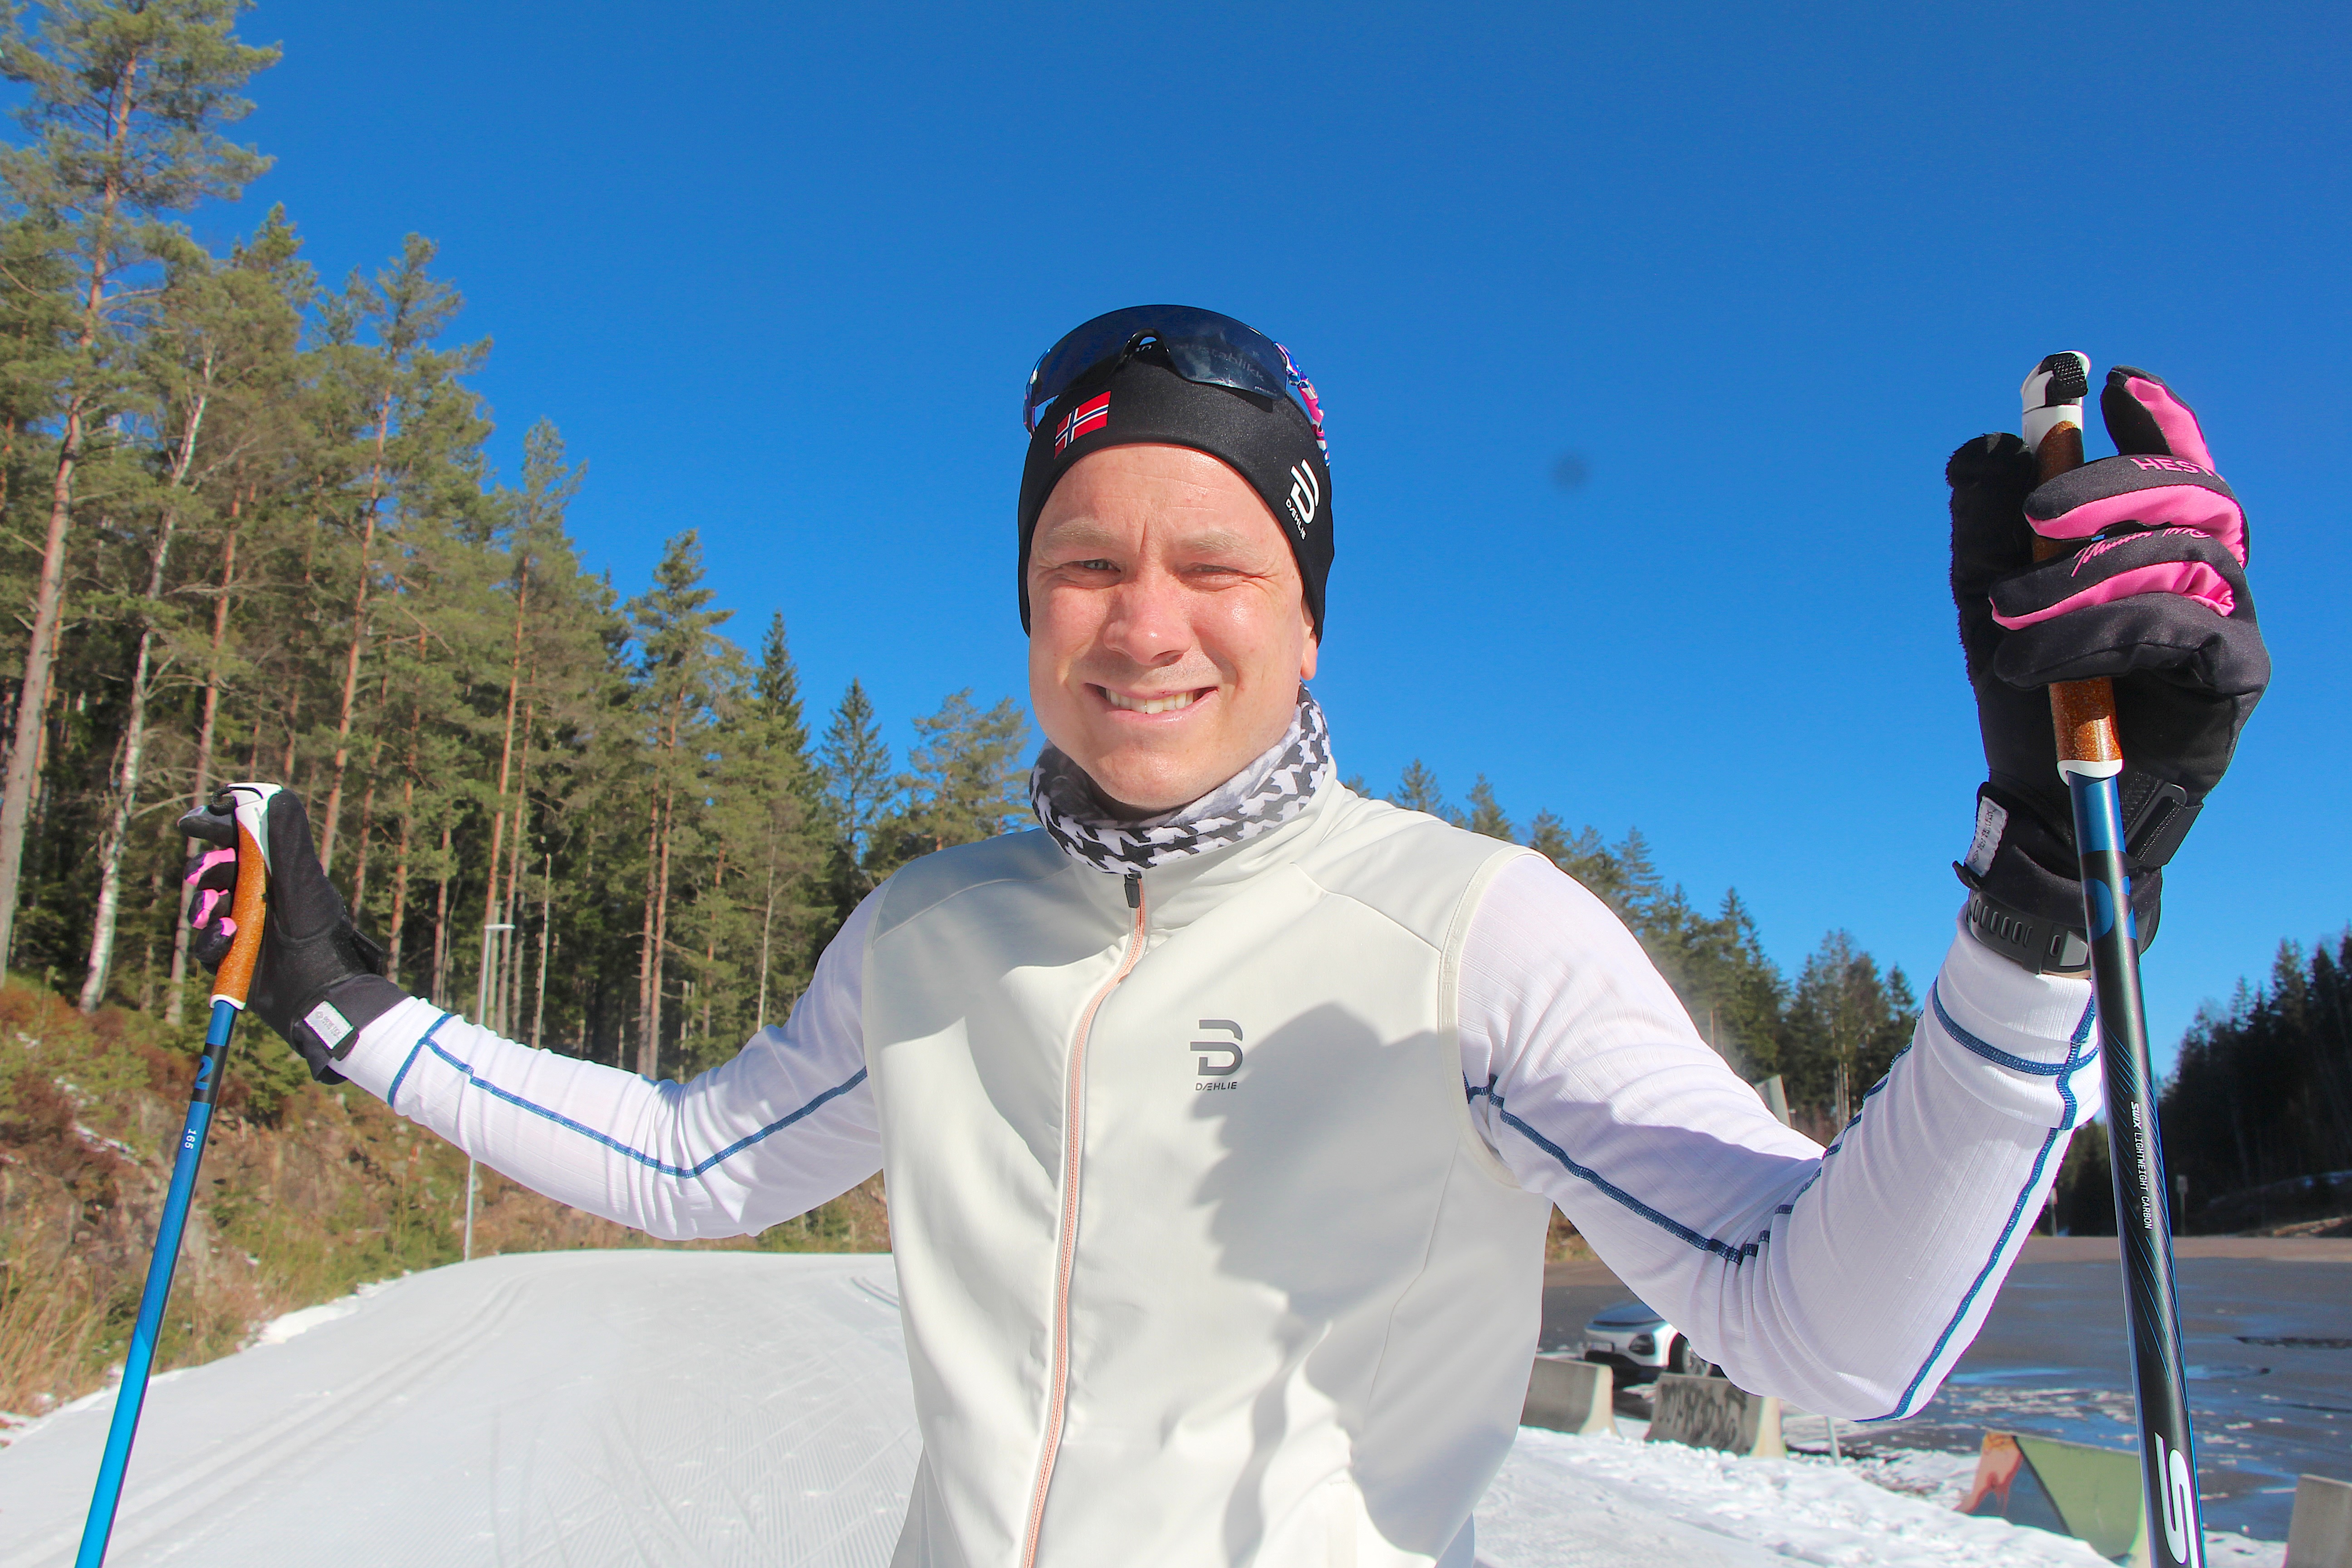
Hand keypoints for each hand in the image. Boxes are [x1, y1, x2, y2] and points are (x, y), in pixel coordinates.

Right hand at [183, 783, 407, 1079]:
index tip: (194, 821)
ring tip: (217, 915)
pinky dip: (210, 940)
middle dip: (204, 869)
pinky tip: (226, 938)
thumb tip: (270, 793)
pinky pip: (206, 943)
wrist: (318, 993)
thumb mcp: (302, 882)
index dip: (217, 825)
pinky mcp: (234, 956)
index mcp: (281, 872)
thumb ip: (287, 839)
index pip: (243, 839)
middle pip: (216, 870)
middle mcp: (262, 896)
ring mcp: (246, 926)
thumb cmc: (317, 935)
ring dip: (203, 906)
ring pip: (205, 906)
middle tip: (197, 875)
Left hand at [1946, 367, 2268, 971]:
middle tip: (2036, 510)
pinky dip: (2099, 632)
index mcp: (2156, 543)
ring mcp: (2230, 619)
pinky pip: (2181, 626)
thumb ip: (1988, 523)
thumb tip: (1987, 445)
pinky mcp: (2235, 673)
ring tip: (2002, 612)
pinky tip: (2033, 658)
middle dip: (2109, 485)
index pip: (2174, 461)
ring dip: (2080, 577)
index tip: (2112, 383)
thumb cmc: (2029, 693)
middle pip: (2188, 492)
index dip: (2155, 418)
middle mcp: (2207, 570)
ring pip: (2177, 555)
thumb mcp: (1987, 598)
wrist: (2044, 796)